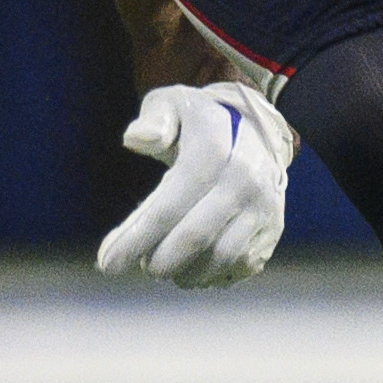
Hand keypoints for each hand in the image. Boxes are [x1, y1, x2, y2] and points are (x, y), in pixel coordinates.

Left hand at [98, 82, 296, 287]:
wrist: (255, 129)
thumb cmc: (198, 123)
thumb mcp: (171, 106)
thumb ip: (152, 120)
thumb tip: (136, 139)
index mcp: (215, 148)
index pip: (170, 204)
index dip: (137, 238)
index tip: (108, 263)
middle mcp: (245, 178)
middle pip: (195, 236)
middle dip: (160, 261)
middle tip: (142, 266)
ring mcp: (264, 205)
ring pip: (221, 257)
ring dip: (187, 273)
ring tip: (164, 268)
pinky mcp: (274, 226)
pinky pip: (243, 264)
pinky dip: (214, 276)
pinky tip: (193, 271)